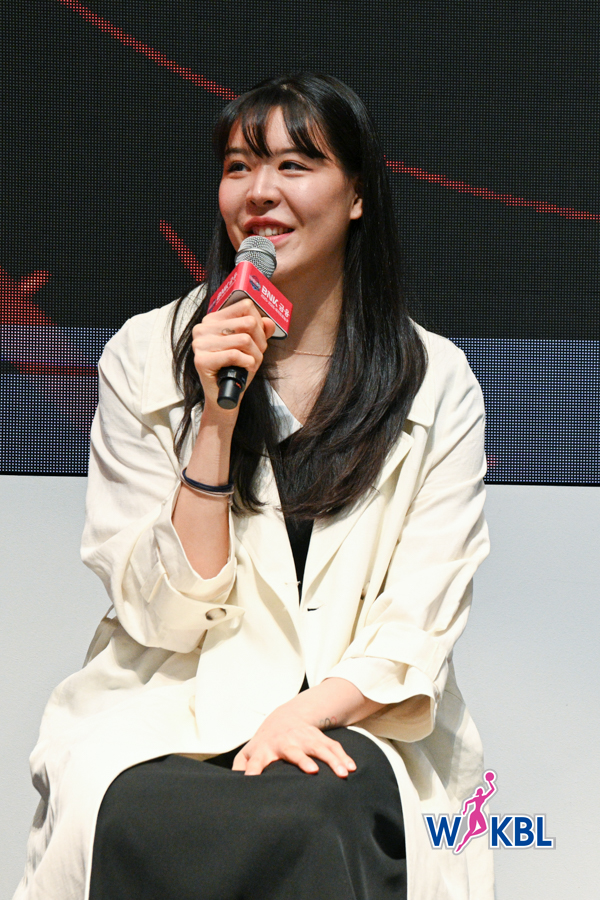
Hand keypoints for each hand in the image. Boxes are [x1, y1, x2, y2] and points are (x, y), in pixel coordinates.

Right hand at [192, 297, 275, 410]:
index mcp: (214, 319)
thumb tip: (269, 321)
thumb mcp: (252, 346)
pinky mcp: (201, 360)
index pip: (246, 306)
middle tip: (256, 355)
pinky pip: (234, 354)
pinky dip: (246, 362)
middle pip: (248, 323)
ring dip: (255, 355)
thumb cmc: (236, 369)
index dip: (259, 324)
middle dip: (260, 342)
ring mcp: (200, 344)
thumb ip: (261, 331)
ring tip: (251, 364)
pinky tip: (245, 368)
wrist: (225, 397)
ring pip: (244, 339)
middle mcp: (203, 328)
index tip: (258, 339)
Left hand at [232, 706, 356, 777]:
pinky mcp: (319, 738)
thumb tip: (234, 788)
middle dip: (303, 759)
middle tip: (312, 771)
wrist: (284, 718)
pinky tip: (352, 768)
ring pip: (320, 747)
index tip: (252, 782)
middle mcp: (285, 742)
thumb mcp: (248, 753)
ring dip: (332, 759)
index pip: (256, 762)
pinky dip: (343, 756)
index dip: (253, 771)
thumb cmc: (264, 744)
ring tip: (343, 774)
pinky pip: (333, 746)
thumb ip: (240, 769)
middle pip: (294, 750)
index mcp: (264, 749)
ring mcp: (304, 738)